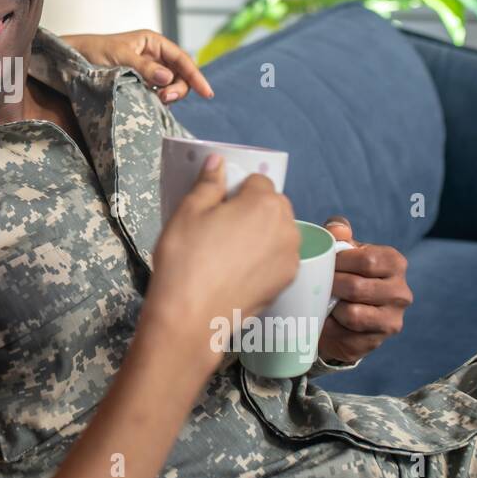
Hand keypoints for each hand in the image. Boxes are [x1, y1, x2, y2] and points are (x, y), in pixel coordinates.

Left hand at [63, 29, 212, 102]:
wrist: (73, 59)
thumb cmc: (93, 51)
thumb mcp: (119, 56)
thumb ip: (143, 67)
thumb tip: (167, 79)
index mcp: (153, 42)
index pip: (182, 59)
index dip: (196, 76)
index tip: (207, 92)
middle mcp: (154, 56)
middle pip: (180, 75)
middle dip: (179, 88)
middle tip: (164, 98)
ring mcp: (148, 71)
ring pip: (171, 86)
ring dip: (169, 95)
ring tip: (157, 100)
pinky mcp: (140, 84)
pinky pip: (157, 93)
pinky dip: (158, 99)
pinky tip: (152, 102)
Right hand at [144, 156, 299, 353]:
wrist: (191, 316)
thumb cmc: (186, 257)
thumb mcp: (188, 211)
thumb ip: (209, 183)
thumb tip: (219, 161)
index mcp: (265, 202)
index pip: (258, 181)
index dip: (237, 191)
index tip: (217, 207)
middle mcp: (287, 227)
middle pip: (273, 206)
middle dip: (253, 210)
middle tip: (221, 229)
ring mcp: (291, 258)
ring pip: (278, 233)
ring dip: (261, 235)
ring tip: (229, 253)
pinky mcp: (287, 283)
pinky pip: (278, 258)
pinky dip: (264, 259)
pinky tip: (238, 272)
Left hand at [318, 217, 411, 363]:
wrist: (342, 312)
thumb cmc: (344, 272)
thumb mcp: (342, 249)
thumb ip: (338, 232)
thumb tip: (338, 229)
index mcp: (395, 263)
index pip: (367, 261)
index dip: (338, 262)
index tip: (325, 264)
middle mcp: (401, 293)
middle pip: (357, 288)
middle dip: (331, 285)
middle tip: (318, 284)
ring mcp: (392, 320)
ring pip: (353, 314)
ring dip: (331, 307)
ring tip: (324, 301)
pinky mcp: (376, 342)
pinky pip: (346, 336)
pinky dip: (330, 327)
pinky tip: (326, 319)